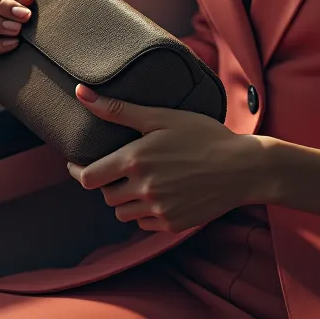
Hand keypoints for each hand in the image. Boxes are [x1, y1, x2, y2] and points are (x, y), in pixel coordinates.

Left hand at [67, 84, 264, 232]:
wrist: (242, 167)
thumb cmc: (203, 134)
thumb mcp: (162, 116)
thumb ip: (119, 109)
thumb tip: (81, 93)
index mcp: (136, 160)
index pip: (88, 177)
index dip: (79, 171)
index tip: (78, 164)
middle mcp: (143, 188)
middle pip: (106, 196)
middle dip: (109, 183)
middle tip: (123, 168)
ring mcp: (158, 210)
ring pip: (123, 213)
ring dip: (126, 199)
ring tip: (143, 181)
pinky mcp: (172, 224)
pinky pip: (144, 224)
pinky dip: (146, 212)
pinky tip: (162, 193)